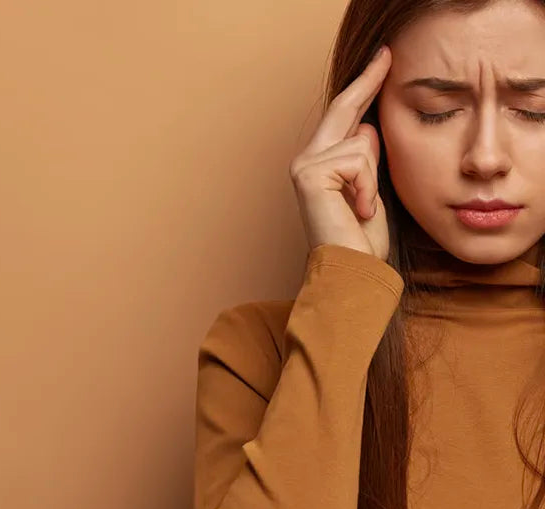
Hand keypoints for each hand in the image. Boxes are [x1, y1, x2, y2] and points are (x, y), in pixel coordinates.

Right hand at [289, 45, 391, 259]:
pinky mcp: (309, 173)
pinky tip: (356, 210)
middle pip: (344, 108)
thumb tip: (366, 128)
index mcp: (320, 162)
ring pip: (362, 142)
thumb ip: (365, 157)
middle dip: (368, 81)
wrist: (350, 270)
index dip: (364, 87)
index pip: (345, 116)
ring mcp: (304, 164)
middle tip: (388, 54)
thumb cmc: (360, 239)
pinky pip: (358, 160)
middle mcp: (306, 159)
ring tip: (362, 208)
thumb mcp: (370, 188)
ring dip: (373, 179)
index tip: (383, 61)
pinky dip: (367, 188)